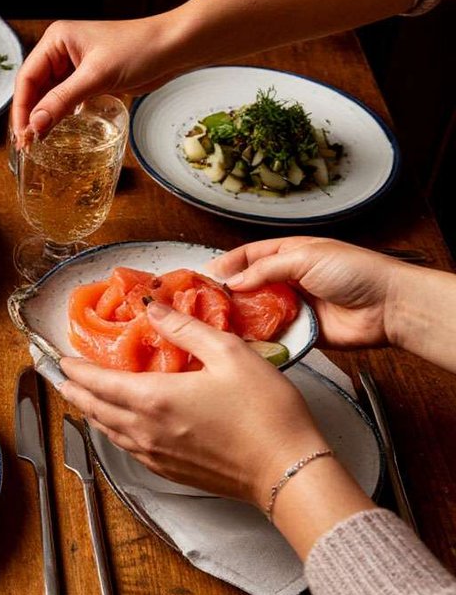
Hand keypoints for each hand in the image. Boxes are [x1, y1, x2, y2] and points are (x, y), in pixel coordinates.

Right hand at [10, 15, 188, 144]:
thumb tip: (35, 125)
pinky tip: (56, 130)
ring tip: (37, 141)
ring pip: (48, 96)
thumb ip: (62, 101)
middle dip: (30, 115)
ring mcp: (74, 65)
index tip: (22, 134)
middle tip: (27, 143)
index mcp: (56, 40)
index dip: (21, 108)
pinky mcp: (88, 78)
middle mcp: (61, 51)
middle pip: (34, 88)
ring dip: (43, 117)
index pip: (27, 77)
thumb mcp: (96, 76)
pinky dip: (59, 114)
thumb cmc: (140, 48)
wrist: (174, 47)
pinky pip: (65, 99)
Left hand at [59, 301, 328, 504]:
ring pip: (106, 431)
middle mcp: (145, 430)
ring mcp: (155, 454)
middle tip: (64, 377)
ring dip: (91, 411)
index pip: (97, 381)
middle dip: (74, 391)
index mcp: (154, 398)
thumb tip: (154, 309)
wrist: (287, 471)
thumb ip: (186, 329)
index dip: (75, 369)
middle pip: (93, 408)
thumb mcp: (229, 353)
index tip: (62, 358)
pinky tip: (120, 426)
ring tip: (85, 397)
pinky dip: (113, 431)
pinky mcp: (169, 470)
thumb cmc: (266, 413)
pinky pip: (126, 448)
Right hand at [207, 237, 408, 347]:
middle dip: (228, 295)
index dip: (227, 264)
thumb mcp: (305, 257)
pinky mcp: (300, 332)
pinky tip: (243, 340)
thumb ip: (265, 269)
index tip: (206, 276)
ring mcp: (294, 307)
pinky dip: (259, 339)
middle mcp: (288, 280)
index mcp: (289, 254)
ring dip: (241, 318)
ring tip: (219, 324)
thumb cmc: (355, 271)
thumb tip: (233, 281)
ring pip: (257, 313)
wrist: (388, 306)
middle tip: (206, 304)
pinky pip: (274, 336)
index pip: (249, 256)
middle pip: (249, 286)